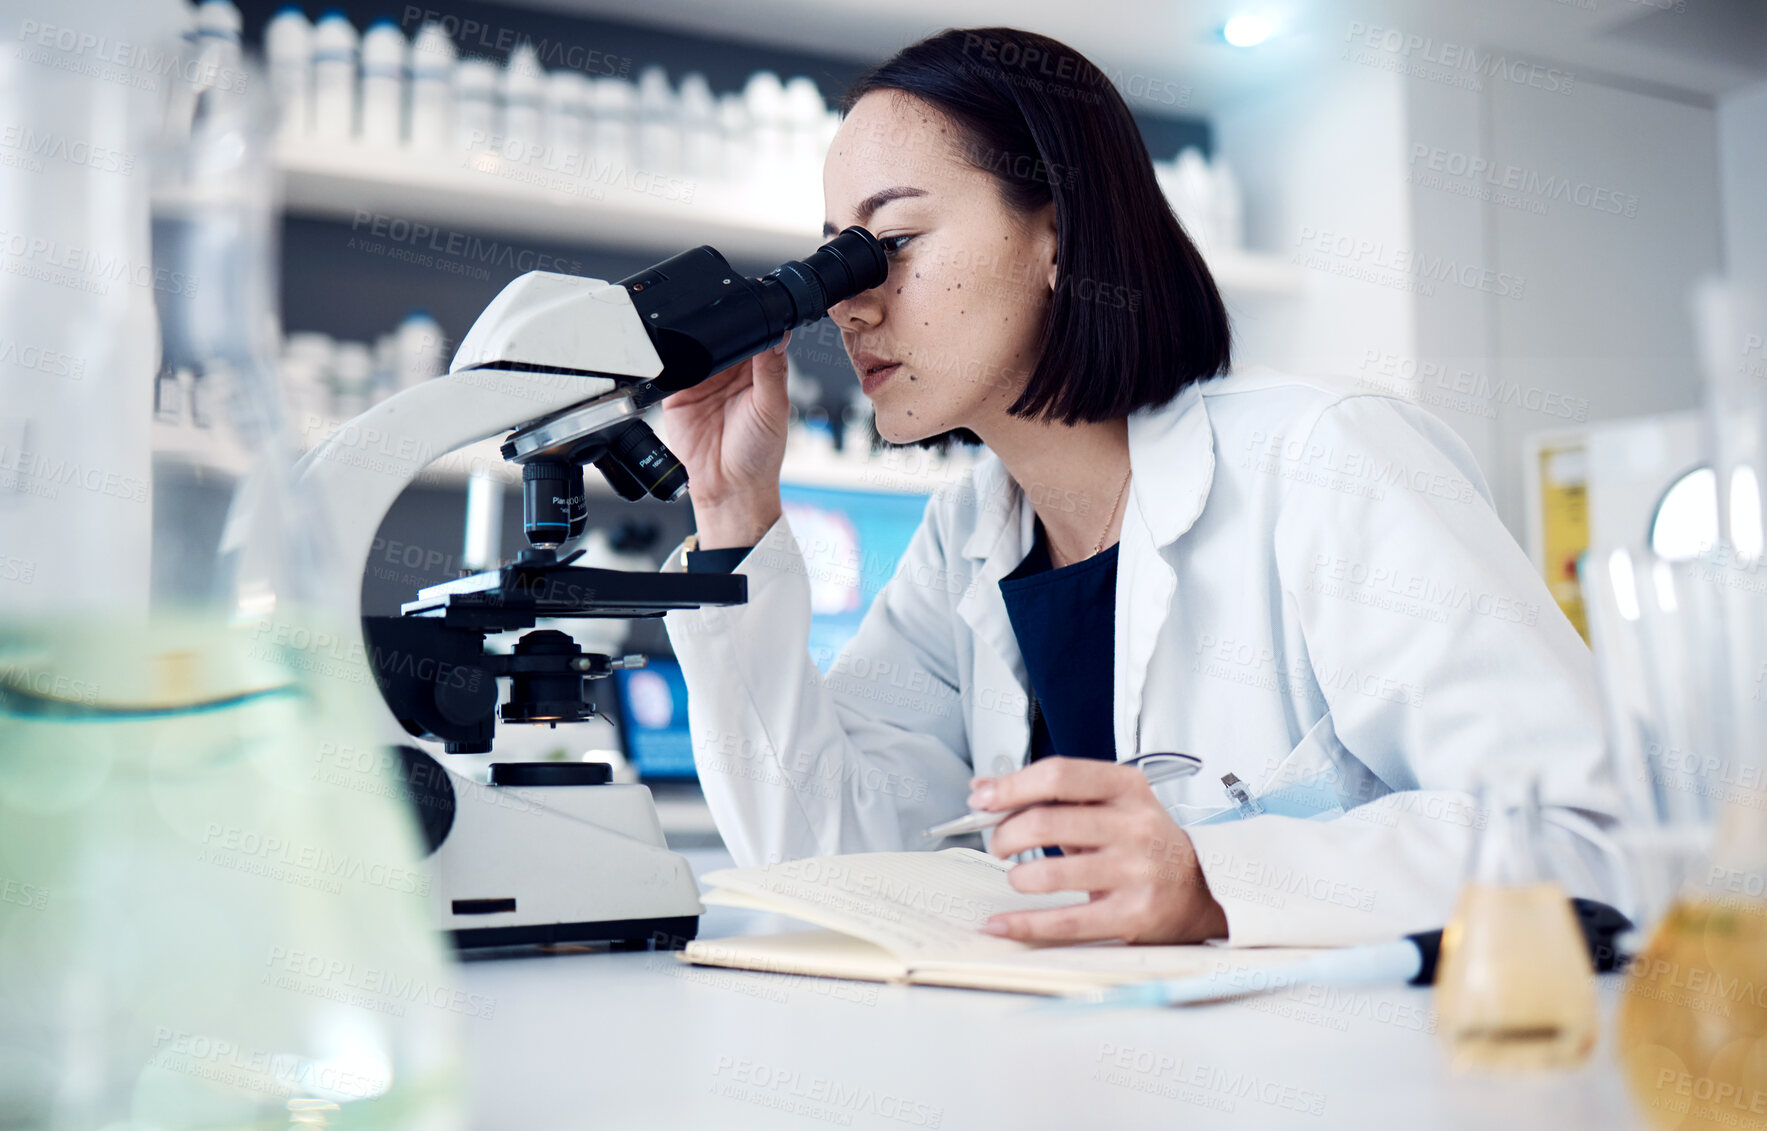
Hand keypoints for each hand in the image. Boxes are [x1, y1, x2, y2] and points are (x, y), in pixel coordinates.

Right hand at [659, 333, 790, 543]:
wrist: (728, 488)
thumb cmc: (759, 455)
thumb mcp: (772, 408)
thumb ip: (772, 370)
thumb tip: (778, 333)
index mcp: (759, 372)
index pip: (756, 334)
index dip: (755, 317)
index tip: (752, 303)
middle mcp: (730, 373)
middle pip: (724, 334)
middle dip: (721, 324)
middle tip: (721, 314)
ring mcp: (704, 380)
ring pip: (698, 345)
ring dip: (696, 338)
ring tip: (701, 338)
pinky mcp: (679, 392)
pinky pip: (672, 367)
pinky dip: (673, 358)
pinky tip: (681, 356)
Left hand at [972, 757, 1228, 943]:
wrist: (1203, 887)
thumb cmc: (1145, 842)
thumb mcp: (1109, 804)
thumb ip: (1050, 794)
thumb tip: (983, 790)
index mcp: (1126, 788)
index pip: (1059, 776)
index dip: (1011, 787)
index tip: (983, 799)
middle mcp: (1134, 826)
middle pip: (1047, 821)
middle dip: (1006, 834)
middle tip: (999, 844)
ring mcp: (1136, 871)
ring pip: (1051, 873)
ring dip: (1018, 876)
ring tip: (1018, 877)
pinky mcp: (1133, 914)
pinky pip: (1066, 921)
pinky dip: (1024, 924)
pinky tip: (1002, 923)